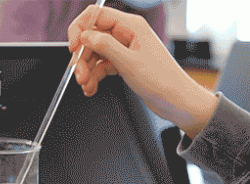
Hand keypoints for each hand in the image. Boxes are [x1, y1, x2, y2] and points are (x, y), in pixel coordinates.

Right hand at [68, 5, 218, 138]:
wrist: (176, 100)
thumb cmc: (161, 80)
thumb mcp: (129, 62)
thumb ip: (105, 46)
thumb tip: (85, 36)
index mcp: (130, 26)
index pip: (96, 16)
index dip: (80, 29)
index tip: (73, 48)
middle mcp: (127, 35)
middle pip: (93, 38)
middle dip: (83, 57)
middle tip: (78, 75)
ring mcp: (125, 51)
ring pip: (97, 55)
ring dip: (87, 70)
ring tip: (85, 86)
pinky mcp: (125, 65)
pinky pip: (104, 67)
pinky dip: (96, 77)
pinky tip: (91, 88)